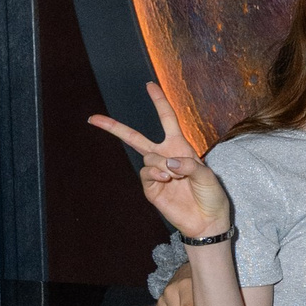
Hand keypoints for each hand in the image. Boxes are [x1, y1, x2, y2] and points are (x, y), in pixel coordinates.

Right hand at [89, 84, 230, 241]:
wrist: (207, 221)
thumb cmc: (211, 195)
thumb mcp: (208, 175)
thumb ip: (189, 165)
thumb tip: (166, 161)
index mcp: (180, 147)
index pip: (167, 119)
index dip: (159, 101)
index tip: (150, 84)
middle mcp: (165, 156)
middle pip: (135, 138)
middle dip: (114, 127)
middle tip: (93, 118)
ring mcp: (156, 173)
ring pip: (147, 157)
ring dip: (161, 164)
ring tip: (175, 176)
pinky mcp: (151, 189)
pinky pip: (146, 173)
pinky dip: (156, 173)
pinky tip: (167, 179)